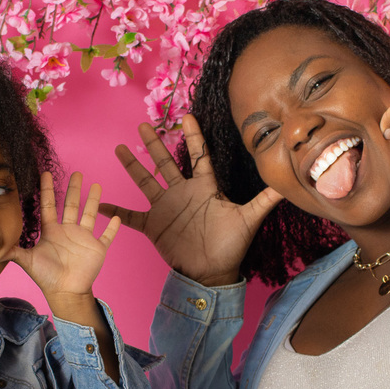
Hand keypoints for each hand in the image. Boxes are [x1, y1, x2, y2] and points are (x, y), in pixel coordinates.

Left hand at [5, 171, 120, 305]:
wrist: (65, 293)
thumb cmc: (46, 277)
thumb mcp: (27, 261)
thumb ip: (13, 250)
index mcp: (52, 232)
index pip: (49, 206)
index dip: (47, 190)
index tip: (46, 173)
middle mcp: (68, 231)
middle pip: (72, 205)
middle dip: (74, 189)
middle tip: (77, 173)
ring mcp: (84, 239)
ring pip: (90, 214)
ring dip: (93, 201)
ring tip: (96, 185)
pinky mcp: (97, 248)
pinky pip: (107, 236)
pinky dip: (112, 227)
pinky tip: (116, 217)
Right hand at [99, 115, 282, 286]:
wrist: (212, 273)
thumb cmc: (231, 245)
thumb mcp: (249, 218)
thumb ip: (266, 198)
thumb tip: (288, 182)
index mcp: (204, 187)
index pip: (198, 155)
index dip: (193, 136)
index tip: (187, 115)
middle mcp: (182, 193)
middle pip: (166, 162)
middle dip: (155, 143)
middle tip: (143, 124)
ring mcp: (166, 208)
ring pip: (146, 181)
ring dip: (133, 166)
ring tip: (120, 148)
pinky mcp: (154, 225)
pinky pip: (130, 217)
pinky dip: (115, 211)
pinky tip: (101, 203)